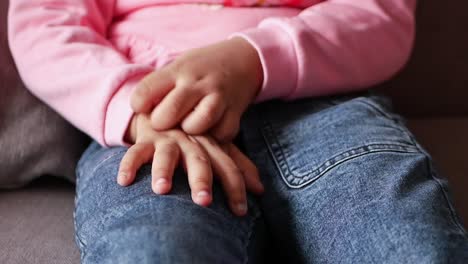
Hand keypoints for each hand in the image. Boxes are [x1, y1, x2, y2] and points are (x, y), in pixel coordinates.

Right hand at [118, 114, 263, 215]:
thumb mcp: (215, 147)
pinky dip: (129, 165)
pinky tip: (124, 181)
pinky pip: (135, 152)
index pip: (227, 165)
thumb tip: (261, 189)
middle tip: (203, 201)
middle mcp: (191, 141)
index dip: (235, 186)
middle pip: (199, 160)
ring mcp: (167, 139)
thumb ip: (236, 165)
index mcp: (211, 144)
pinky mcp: (144, 140)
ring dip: (163, 171)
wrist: (164, 107)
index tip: (240, 211)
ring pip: (166, 155)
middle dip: (201, 180)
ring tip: (161, 190)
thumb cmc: (193, 136)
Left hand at [130, 37, 262, 142]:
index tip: (144, 108)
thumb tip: (139, 113)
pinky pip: (220, 135)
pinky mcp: (235, 114)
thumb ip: (161, 87)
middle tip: (166, 122)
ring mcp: (218, 98)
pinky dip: (213, 136)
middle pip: (168, 114)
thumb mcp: (180, 66)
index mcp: (178, 70)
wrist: (244, 59)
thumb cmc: (202, 68)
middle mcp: (198, 83)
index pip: (145, 92)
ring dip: (189, 130)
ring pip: (195, 126)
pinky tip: (210, 127)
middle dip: (161, 124)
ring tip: (189, 125)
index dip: (139, 105)